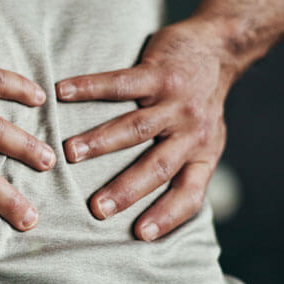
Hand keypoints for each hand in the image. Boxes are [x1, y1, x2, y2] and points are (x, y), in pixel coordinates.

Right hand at [55, 19, 237, 240]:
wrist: (220, 49)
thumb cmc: (203, 102)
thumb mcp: (206, 140)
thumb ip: (183, 167)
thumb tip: (152, 207)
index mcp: (202, 155)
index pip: (190, 194)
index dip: (168, 216)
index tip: (141, 235)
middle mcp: (191, 132)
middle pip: (157, 166)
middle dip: (126, 189)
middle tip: (97, 208)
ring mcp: (176, 101)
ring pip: (136, 127)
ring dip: (101, 141)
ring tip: (70, 154)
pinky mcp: (160, 73)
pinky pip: (121, 83)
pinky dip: (89, 87)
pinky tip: (63, 92)